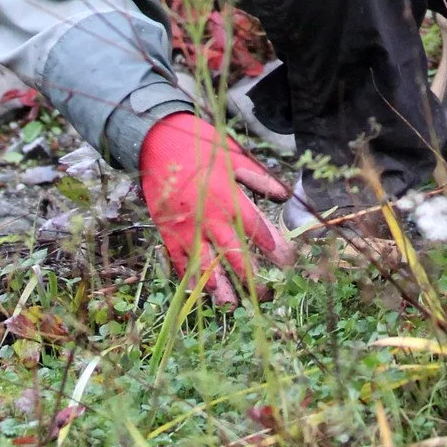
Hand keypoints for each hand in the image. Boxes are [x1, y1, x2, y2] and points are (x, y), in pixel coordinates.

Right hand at [139, 112, 294, 304]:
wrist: (158, 141)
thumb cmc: (200, 144)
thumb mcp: (235, 156)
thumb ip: (260, 179)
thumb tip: (285, 195)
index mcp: (230, 199)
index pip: (258, 231)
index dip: (276, 249)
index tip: (288, 262)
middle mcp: (210, 219)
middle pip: (234, 256)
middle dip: (251, 278)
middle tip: (265, 293)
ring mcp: (187, 229)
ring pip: (205, 267)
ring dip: (220, 289)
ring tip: (232, 306)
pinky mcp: (168, 232)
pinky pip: (180, 262)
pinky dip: (189, 279)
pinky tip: (199, 292)